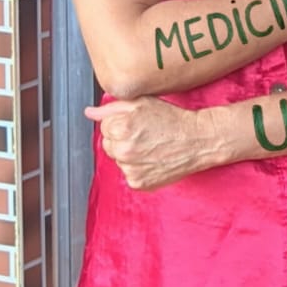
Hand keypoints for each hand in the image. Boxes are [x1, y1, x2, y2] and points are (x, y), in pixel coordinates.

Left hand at [87, 97, 211, 189]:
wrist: (197, 140)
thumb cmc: (172, 119)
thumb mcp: (143, 103)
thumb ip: (112, 108)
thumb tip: (90, 113)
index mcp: (120, 128)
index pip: (105, 127)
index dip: (121, 122)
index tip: (138, 124)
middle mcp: (123, 150)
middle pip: (109, 145)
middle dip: (122, 139)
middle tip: (144, 135)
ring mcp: (130, 168)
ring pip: (118, 160)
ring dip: (129, 155)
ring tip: (151, 147)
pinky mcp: (138, 182)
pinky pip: (129, 174)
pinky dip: (138, 169)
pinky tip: (152, 159)